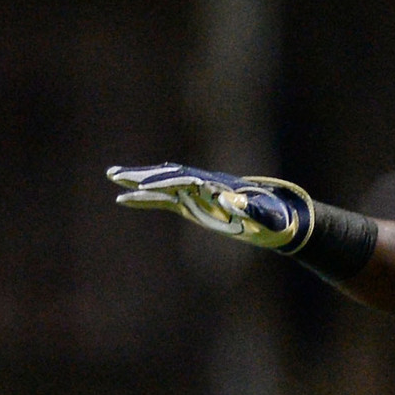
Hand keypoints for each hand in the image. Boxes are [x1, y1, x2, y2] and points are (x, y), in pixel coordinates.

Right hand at [106, 163, 313, 249]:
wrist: (281, 218)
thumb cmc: (275, 219)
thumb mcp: (267, 218)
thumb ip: (251, 210)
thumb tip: (230, 202)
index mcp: (218, 186)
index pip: (186, 180)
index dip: (166, 182)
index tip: (144, 185)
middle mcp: (204, 185)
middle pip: (168, 176)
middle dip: (143, 175)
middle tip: (115, 174)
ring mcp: (197, 193)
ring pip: (163, 184)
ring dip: (138, 181)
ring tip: (112, 177)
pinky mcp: (194, 204)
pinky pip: (164, 200)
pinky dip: (145, 199)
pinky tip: (124, 200)